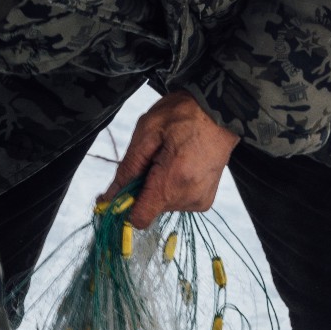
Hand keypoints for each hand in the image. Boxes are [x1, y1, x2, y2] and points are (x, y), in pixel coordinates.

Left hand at [109, 91, 239, 228]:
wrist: (221, 110)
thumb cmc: (184, 114)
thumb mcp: (148, 131)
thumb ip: (128, 168)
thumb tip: (109, 197)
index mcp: (173, 181)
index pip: (139, 218)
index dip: (125, 206)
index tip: (125, 187)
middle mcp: (189, 197)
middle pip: (149, 209)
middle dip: (144, 187)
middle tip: (155, 158)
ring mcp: (199, 201)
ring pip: (161, 205)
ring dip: (158, 186)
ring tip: (171, 158)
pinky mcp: (205, 201)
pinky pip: (176, 202)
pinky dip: (172, 187)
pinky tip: (180, 166)